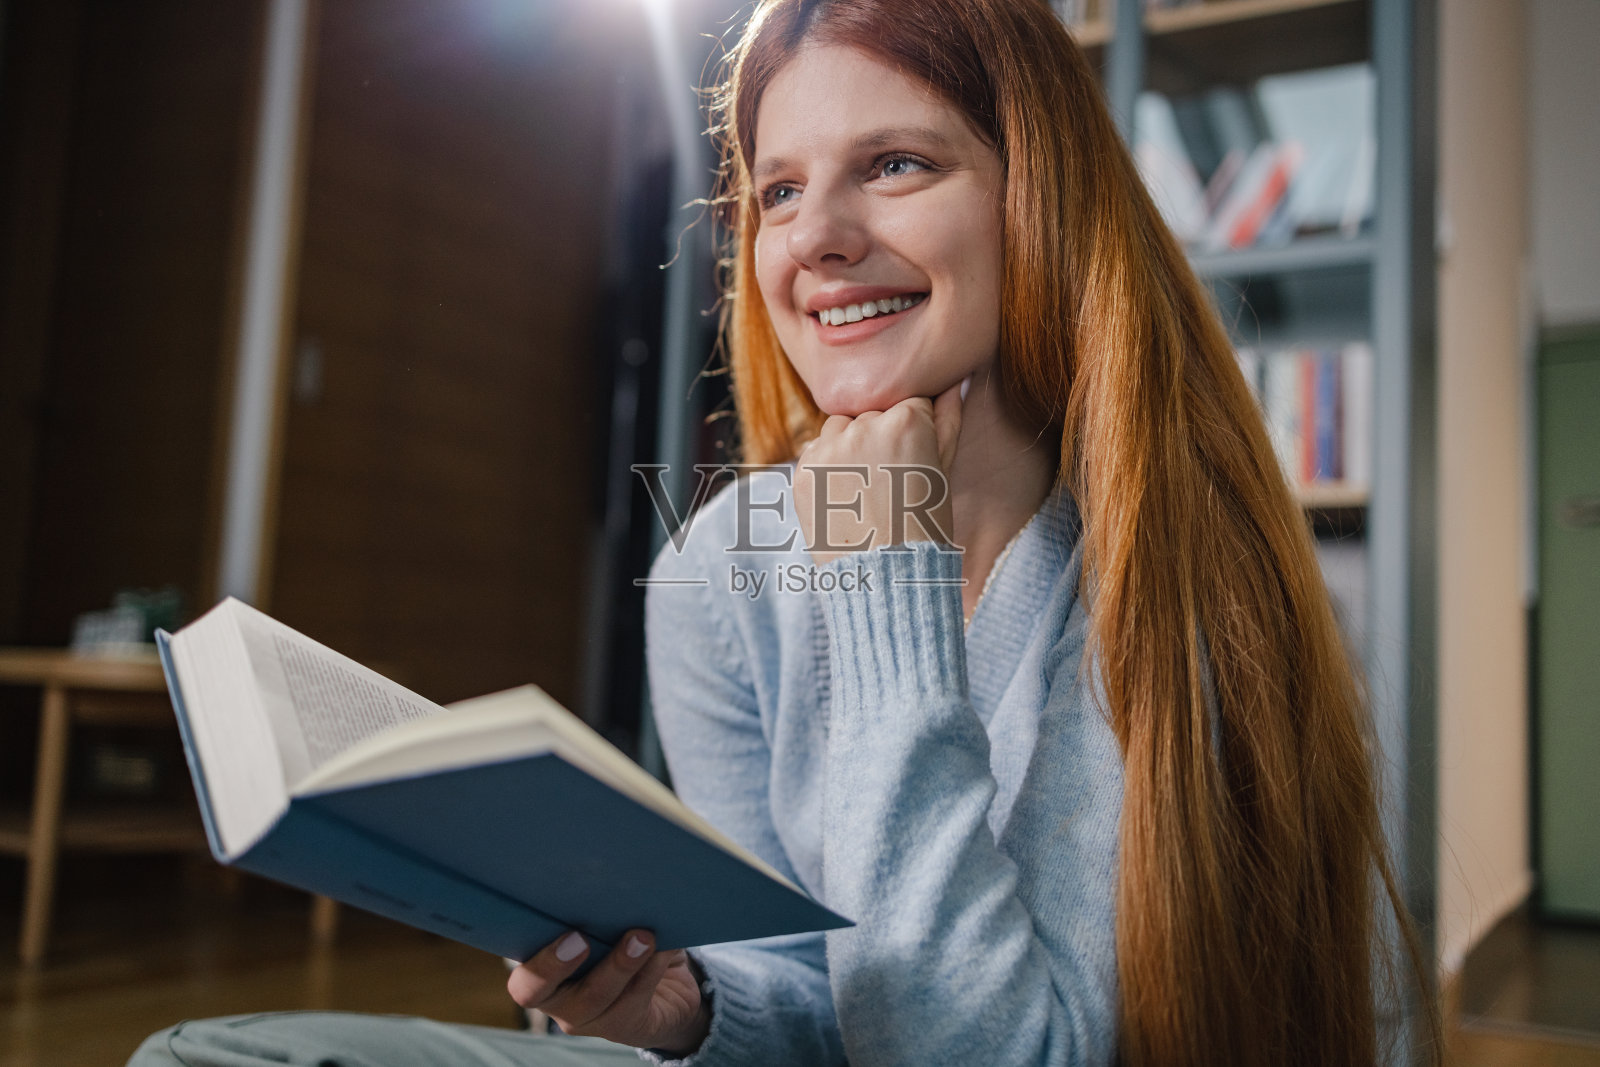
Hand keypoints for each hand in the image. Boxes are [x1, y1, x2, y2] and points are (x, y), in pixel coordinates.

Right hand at [508, 929, 709, 1054]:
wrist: (668, 987)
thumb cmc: (623, 942)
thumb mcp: (607, 924)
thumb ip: (598, 911)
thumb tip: (608, 880)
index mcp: (542, 969)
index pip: (521, 975)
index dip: (535, 960)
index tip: (562, 932)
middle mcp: (557, 999)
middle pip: (539, 992)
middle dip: (556, 965)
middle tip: (581, 937)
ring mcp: (589, 1018)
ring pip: (594, 998)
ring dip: (619, 964)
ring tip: (642, 937)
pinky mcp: (624, 1027)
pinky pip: (632, 1002)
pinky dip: (650, 970)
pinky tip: (663, 949)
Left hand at [795, 377, 964, 564]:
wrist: (886, 579)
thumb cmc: (924, 526)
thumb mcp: (943, 470)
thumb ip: (948, 418)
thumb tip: (953, 380)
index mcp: (906, 421)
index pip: (908, 402)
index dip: (914, 431)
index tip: (914, 462)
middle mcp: (864, 427)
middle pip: (872, 413)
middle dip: (880, 437)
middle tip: (890, 481)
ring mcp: (828, 450)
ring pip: (839, 426)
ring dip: (850, 445)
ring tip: (866, 488)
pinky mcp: (802, 472)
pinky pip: (816, 452)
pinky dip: (828, 468)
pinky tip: (846, 496)